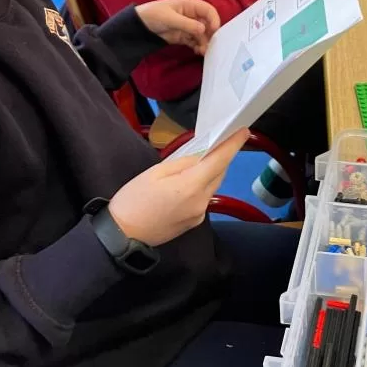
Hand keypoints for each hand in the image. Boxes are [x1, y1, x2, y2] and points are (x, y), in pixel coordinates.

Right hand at [109, 129, 249, 244]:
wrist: (122, 235)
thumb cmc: (134, 199)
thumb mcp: (156, 172)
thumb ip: (183, 162)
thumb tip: (202, 157)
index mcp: (191, 186)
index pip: (219, 161)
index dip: (233, 145)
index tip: (244, 131)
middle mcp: (201, 201)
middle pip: (219, 174)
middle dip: (221, 157)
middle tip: (220, 141)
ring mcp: (199, 214)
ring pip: (212, 186)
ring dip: (211, 172)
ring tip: (203, 159)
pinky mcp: (195, 223)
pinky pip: (204, 198)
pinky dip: (202, 186)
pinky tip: (189, 182)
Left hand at [135, 0, 219, 54]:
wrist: (139, 26)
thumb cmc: (154, 15)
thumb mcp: (170, 18)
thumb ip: (187, 24)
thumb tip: (204, 30)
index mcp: (190, 5)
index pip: (208, 10)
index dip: (214, 20)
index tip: (214, 31)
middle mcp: (192, 15)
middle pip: (208, 24)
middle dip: (210, 34)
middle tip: (210, 45)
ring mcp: (188, 26)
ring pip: (203, 34)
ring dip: (205, 42)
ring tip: (202, 51)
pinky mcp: (184, 36)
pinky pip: (195, 41)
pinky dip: (198, 46)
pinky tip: (198, 51)